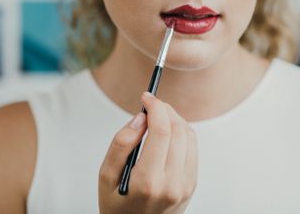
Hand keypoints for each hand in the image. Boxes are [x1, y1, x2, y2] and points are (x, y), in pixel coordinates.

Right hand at [98, 92, 197, 213]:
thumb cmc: (117, 205)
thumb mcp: (106, 176)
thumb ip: (121, 143)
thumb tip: (140, 117)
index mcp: (148, 181)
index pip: (161, 131)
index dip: (155, 108)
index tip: (146, 97)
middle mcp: (172, 183)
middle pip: (178, 130)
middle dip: (165, 110)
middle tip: (151, 105)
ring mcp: (185, 185)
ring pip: (189, 136)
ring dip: (175, 120)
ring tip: (158, 118)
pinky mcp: (192, 184)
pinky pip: (192, 148)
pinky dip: (182, 134)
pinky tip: (167, 134)